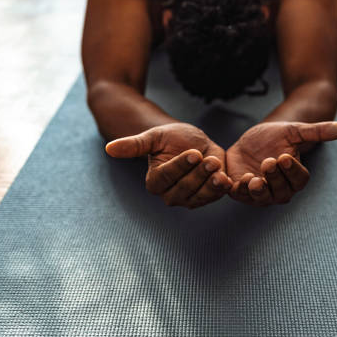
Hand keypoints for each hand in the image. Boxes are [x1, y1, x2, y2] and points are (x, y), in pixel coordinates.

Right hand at [105, 122, 231, 208]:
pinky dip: (221, 189)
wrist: (192, 141)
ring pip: (200, 195)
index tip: (193, 153)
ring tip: (219, 168)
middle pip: (184, 189)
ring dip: (211, 184)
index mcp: (155, 182)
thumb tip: (109, 148)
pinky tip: (227, 178)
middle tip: (209, 159)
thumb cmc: (171, 138)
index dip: (180, 166)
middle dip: (198, 174)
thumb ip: (134, 145)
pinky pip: (214, 196)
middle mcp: (170, 195)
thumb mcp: (154, 137)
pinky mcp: (207, 197)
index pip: (166, 178)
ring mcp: (189, 199)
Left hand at [226, 121, 336, 205]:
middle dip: (274, 177)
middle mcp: (279, 190)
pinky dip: (237, 191)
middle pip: (280, 191)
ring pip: (261, 198)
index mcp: (295, 178)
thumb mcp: (295, 131)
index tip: (285, 156)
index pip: (298, 180)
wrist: (251, 140)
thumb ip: (319, 131)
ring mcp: (260, 194)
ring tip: (253, 178)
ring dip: (257, 190)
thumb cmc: (275, 137)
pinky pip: (239, 196)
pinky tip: (234, 180)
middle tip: (268, 161)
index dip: (292, 170)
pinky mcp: (240, 192)